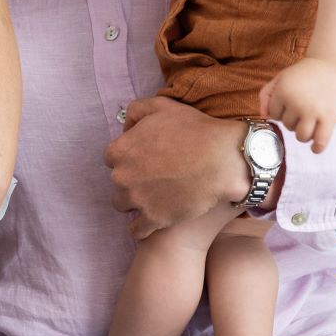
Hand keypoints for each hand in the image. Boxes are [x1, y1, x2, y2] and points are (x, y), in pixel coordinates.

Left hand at [104, 97, 249, 239]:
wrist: (223, 160)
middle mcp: (122, 176)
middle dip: (131, 178)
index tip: (144, 158)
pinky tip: (152, 220)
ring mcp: (137, 200)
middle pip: (118, 181)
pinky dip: (141, 227)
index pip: (112, 157)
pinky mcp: (154, 219)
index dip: (129, 156)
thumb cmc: (194, 130)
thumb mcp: (160, 106)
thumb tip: (126, 128)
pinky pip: (136, 230)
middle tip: (153, 176)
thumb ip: (135, 111)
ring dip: (134, 202)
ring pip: (123, 205)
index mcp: (120, 150)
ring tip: (152, 198)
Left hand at [260, 57, 335, 152]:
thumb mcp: (280, 78)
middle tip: (302, 109)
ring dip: (302, 133)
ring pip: (301, 136)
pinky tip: (315, 149)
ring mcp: (313, 112)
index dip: (281, 110)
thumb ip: (266, 95)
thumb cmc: (304, 72)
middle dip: (292, 120)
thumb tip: (264, 116)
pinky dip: (317, 148)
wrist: (331, 64)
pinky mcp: (329, 118)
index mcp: (282, 93)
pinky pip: (321, 140)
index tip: (290, 103)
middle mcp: (296, 104)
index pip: (274, 115)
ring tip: (308, 124)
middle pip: (287, 126)